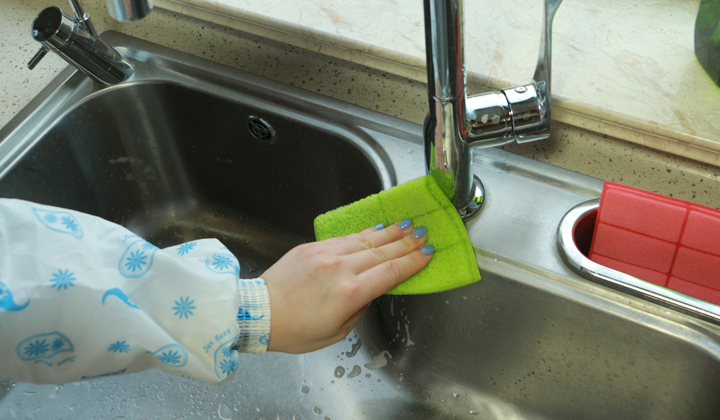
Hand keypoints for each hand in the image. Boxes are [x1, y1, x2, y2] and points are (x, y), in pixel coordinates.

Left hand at [262, 219, 433, 353]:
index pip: (390, 272)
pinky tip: (376, 230)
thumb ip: (359, 308)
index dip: (412, 261)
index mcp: (349, 293)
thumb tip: (370, 290)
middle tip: (424, 232)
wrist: (258, 312)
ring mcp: (325, 254)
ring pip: (365, 240)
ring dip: (388, 233)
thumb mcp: (336, 332)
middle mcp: (340, 268)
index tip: (428, 253)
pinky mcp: (312, 247)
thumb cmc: (295, 331)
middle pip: (382, 252)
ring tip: (406, 225)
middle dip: (406, 242)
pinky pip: (345, 237)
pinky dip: (364, 233)